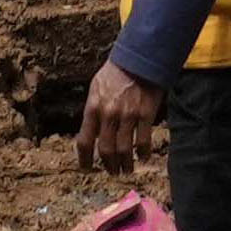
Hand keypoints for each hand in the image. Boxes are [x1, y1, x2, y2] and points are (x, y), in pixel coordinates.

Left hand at [81, 57, 166, 175]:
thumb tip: (91, 132)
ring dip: (125, 164)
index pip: (84, 141)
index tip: (87, 168)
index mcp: (93, 108)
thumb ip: (93, 111)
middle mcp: (109, 114)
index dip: (85, 159)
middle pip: (106, 150)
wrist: (139, 58)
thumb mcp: (96, 88)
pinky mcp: (145, 114)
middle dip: (108, 165)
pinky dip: (142, 153)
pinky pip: (143, 141)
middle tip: (112, 172)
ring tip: (126, 169)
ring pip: (124, 150)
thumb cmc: (116, 73)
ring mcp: (128, 115)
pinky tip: (143, 157)